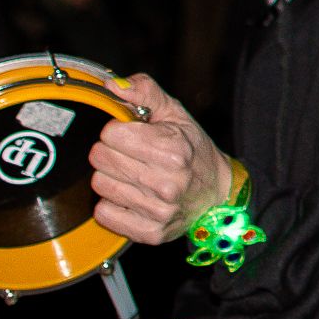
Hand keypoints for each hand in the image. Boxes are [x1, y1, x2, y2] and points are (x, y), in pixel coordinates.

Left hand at [89, 76, 234, 244]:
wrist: (218, 195)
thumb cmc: (193, 151)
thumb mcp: (175, 114)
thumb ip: (144, 92)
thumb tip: (112, 86)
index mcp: (174, 149)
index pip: (111, 134)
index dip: (117, 130)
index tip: (130, 134)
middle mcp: (168, 182)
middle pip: (101, 159)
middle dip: (111, 152)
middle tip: (129, 154)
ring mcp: (159, 210)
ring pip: (100, 185)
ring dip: (111, 177)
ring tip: (132, 175)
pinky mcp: (150, 232)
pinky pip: (104, 213)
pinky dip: (112, 204)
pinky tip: (131, 196)